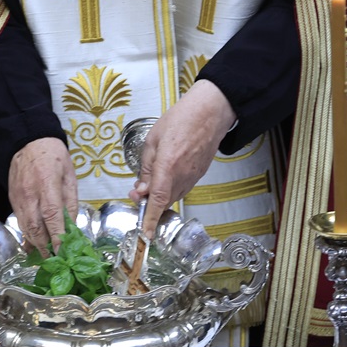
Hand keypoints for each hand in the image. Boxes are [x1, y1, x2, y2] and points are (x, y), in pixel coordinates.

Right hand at [8, 137, 77, 254]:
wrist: (29, 142)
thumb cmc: (54, 157)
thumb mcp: (69, 175)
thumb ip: (70, 201)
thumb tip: (71, 225)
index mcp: (47, 184)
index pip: (52, 216)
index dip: (57, 236)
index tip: (63, 252)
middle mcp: (29, 193)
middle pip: (35, 226)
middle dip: (45, 246)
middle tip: (55, 259)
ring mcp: (18, 197)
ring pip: (25, 227)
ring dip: (35, 243)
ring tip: (46, 255)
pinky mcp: (12, 199)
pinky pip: (20, 221)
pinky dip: (27, 234)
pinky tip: (34, 243)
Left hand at [129, 79, 235, 238]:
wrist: (210, 112)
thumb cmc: (181, 119)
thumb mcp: (153, 139)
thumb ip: (146, 167)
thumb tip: (141, 188)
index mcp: (167, 165)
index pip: (157, 200)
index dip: (150, 219)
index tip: (145, 234)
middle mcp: (182, 175)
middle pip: (163, 202)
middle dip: (148, 203)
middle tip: (136, 191)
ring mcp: (193, 176)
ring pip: (172, 197)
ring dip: (159, 196)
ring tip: (148, 181)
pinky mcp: (199, 175)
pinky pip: (182, 189)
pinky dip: (170, 189)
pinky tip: (164, 177)